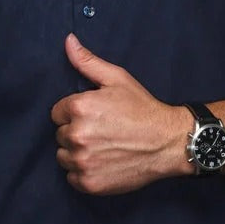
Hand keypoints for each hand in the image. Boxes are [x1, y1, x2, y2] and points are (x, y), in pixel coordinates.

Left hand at [51, 33, 190, 194]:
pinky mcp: (88, 182)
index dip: (75, 113)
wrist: (167, 142)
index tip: (95, 116)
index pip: (57, 113)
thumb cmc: (142, 109)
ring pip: (64, 157)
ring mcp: (82, 161)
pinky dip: (84, 173)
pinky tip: (103, 163)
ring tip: (102, 148)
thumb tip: (68, 40)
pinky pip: (72, 177)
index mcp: (79, 107)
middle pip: (60, 135)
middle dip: (77, 132)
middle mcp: (76, 135)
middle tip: (102, 132)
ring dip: (77, 153)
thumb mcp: (117, 79)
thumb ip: (87, 61)